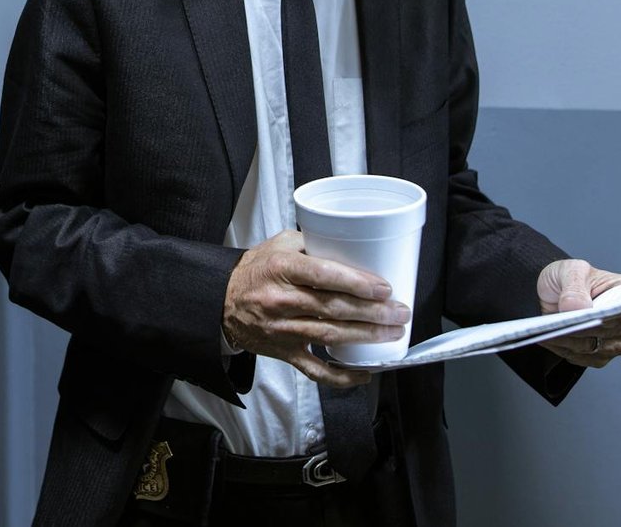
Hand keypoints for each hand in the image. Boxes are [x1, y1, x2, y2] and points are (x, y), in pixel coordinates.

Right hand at [223, 230, 407, 388]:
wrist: (220, 301)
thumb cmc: (255, 270)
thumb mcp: (278, 245)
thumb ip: (313, 243)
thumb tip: (352, 246)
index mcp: (281, 269)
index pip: (323, 275)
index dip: (356, 283)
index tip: (384, 287)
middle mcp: (281, 300)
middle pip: (334, 308)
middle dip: (373, 312)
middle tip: (400, 312)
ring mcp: (282, 330)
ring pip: (330, 336)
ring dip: (366, 336)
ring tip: (393, 333)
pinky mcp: (284, 352)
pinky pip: (315, 370)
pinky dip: (341, 376)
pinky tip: (364, 373)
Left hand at [537, 258, 620, 367]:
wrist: (554, 291)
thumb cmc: (570, 277)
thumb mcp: (570, 270)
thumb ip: (575, 286)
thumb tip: (578, 307)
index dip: (613, 316)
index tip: (594, 316)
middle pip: (608, 333)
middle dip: (582, 329)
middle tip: (558, 325)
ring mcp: (615, 342)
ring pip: (593, 349)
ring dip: (568, 342)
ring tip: (547, 332)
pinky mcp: (598, 355)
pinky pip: (581, 358)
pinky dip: (563, 349)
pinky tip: (547, 339)